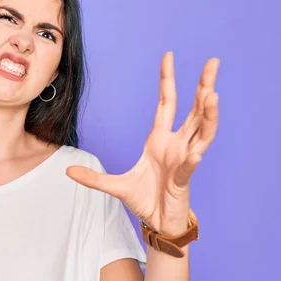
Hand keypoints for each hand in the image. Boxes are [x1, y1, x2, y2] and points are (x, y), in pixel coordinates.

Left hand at [66, 51, 219, 235]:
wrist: (158, 222)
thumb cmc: (144, 200)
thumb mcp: (114, 186)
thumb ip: (92, 178)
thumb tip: (67, 171)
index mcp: (159, 140)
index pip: (167, 103)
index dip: (168, 80)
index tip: (168, 57)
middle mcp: (176, 144)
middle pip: (194, 110)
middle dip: (204, 86)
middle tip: (213, 62)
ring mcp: (183, 160)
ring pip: (202, 132)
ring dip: (208, 114)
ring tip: (212, 94)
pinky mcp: (184, 179)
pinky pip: (190, 165)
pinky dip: (193, 157)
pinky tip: (196, 150)